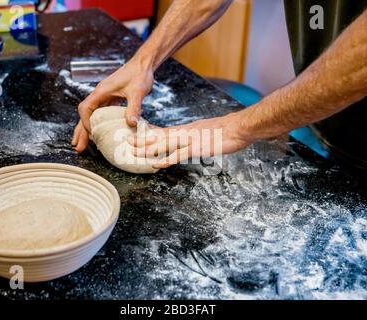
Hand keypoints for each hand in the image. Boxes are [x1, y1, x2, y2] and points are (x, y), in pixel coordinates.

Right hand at [72, 57, 153, 151]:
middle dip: (81, 131)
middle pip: (85, 115)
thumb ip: (134, 107)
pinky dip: (97, 124)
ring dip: (86, 129)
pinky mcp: (110, 98)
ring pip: (91, 116)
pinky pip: (100, 114)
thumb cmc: (139, 75)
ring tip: (82, 144)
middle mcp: (100, 94)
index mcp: (101, 91)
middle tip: (78, 147)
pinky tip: (98, 133)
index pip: (86, 109)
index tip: (92, 135)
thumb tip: (131, 124)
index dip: (86, 123)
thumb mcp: (138, 92)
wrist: (144, 64)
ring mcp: (104, 96)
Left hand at [129, 112, 251, 168]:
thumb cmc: (227, 131)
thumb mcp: (207, 131)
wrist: (239, 127)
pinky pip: (179, 155)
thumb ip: (196, 136)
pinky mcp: (197, 148)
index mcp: (187, 129)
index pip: (164, 131)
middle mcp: (185, 132)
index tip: (136, 135)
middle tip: (127, 142)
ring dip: (148, 149)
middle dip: (142, 140)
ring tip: (133, 152)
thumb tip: (189, 142)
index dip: (149, 134)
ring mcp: (190, 140)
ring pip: (164, 144)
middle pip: (159, 136)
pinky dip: (166, 159)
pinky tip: (156, 164)